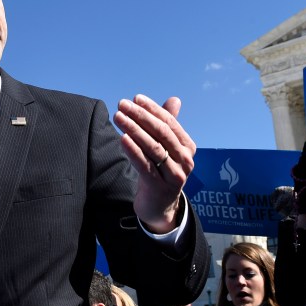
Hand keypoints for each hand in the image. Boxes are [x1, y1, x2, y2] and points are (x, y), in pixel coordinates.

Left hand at [113, 94, 195, 232]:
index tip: (135, 98)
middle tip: (122, 104)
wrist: (159, 206)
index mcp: (187, 147)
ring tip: (118, 117)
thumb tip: (175, 99)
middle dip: (140, 116)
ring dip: (134, 129)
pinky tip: (122, 138)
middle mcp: (185, 160)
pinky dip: (133, 151)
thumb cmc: (160, 171)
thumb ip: (168, 125)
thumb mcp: (165, 148)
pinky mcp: (160, 187)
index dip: (152, 109)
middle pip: (161, 133)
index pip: (169, 122)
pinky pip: (145, 165)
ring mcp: (174, 174)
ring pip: (153, 147)